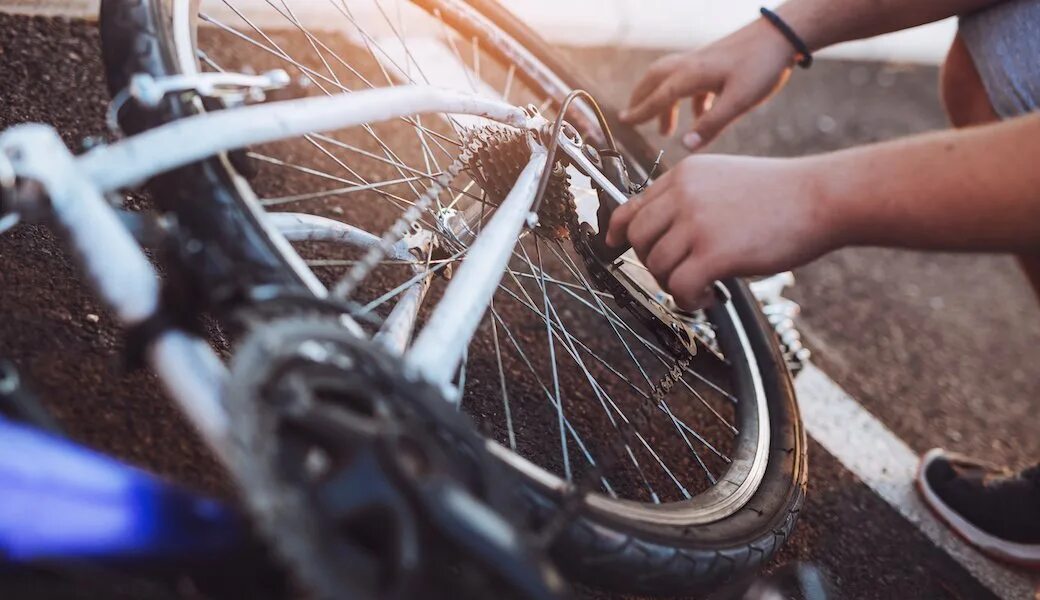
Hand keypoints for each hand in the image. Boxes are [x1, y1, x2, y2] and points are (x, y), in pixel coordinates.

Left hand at [605, 154, 837, 308]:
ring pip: (658, 266)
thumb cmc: (782, 193)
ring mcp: (697, 222)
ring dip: (675, 285)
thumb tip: (665, 233)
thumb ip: (692, 198)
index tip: (614, 244)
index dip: (618, 230)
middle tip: (677, 274)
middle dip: (652, 263)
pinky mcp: (714, 252)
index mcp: (685, 174)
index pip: (633, 205)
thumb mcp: (725, 179)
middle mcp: (684, 194)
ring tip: (702, 288)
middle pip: (639, 239)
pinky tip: (709, 298)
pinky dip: (689, 301)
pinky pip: (680, 287)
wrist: (822, 196)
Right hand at [619, 18, 796, 150]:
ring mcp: (703, 61)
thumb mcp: (738, 101)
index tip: (624, 123)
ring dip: (662, 101)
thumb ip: (710, 125)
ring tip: (665, 127)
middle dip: (641, 101)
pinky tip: (699, 114)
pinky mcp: (716, 61)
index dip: (640, 112)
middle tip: (631, 118)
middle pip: (654, 82)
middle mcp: (690, 65)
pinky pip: (691, 80)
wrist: (782, 35)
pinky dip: (686, 98)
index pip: (657, 97)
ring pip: (670, 79)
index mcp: (690, 76)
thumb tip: (685, 147)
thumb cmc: (761, 66)